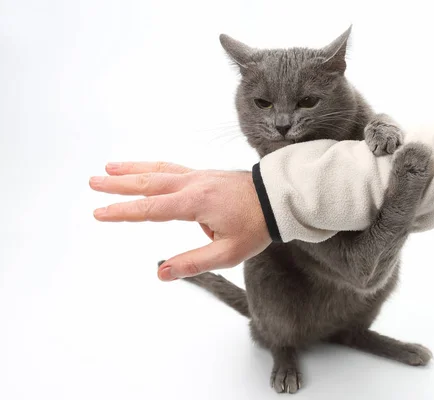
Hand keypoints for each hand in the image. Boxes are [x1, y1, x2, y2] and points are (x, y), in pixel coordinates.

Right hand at [89, 162, 270, 280]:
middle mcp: (193, 184)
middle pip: (149, 183)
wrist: (279, 199)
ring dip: (132, 169)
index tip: (99, 212)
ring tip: (109, 168)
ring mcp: (199, 176)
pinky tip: (146, 168)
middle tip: (93, 182)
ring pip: (159, 170)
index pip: (151, 209)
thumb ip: (194, 262)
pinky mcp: (206, 174)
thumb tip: (161, 273)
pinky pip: (173, 167)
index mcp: (196, 203)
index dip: (123, 212)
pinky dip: (154, 166)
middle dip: (119, 184)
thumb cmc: (257, 226)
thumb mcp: (228, 253)